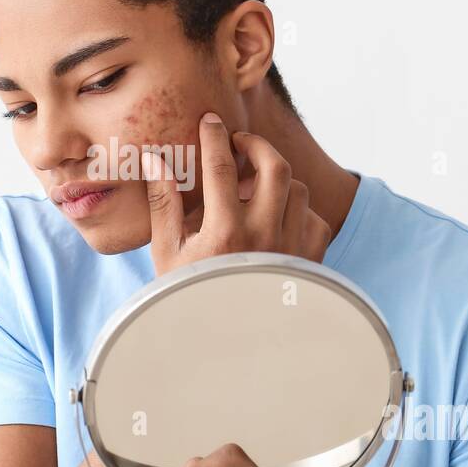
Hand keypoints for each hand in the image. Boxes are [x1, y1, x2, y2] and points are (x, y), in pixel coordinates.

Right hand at [141, 112, 332, 277]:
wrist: (228, 345)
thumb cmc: (190, 295)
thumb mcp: (167, 252)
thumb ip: (163, 203)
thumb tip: (154, 160)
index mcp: (224, 232)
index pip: (222, 166)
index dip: (215, 136)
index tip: (210, 121)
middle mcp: (264, 236)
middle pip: (273, 166)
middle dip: (256, 145)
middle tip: (239, 143)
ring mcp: (292, 248)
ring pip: (296, 189)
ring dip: (276, 179)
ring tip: (253, 187)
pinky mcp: (311, 260)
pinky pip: (313, 218)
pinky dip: (296, 211)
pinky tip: (275, 218)